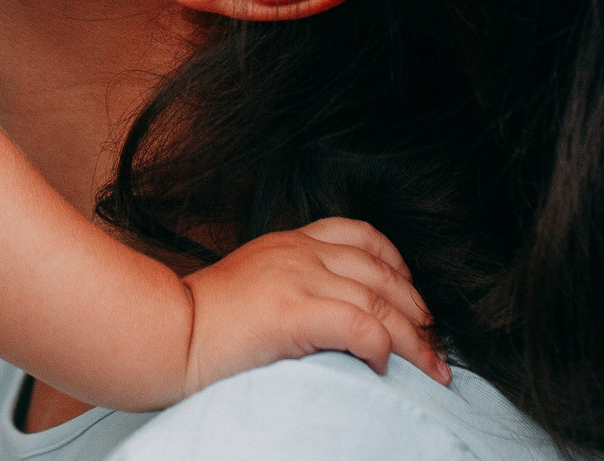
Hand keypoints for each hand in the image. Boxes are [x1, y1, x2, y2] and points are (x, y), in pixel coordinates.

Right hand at [181, 217, 449, 393]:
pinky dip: (381, 345)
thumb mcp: (255, 285)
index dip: (397, 264)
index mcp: (288, 242)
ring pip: (379, 302)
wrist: (166, 332)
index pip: (360, 235)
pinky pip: (358, 324)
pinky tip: (384, 365)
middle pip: (381, 273)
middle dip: (417, 310)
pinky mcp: (292, 310)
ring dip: (414, 339)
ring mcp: (296, 277)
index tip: (413, 296)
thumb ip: (293, 284)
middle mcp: (298, 252)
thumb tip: (334, 315)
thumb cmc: (202, 322)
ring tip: (432, 367)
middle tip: (437, 345)